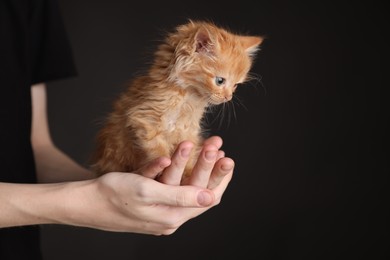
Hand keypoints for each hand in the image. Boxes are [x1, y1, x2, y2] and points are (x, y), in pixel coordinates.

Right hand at [64, 136, 232, 234]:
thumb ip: (180, 196)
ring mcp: (159, 213)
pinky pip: (169, 188)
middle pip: (198, 192)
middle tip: (218, 147)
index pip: (207, 199)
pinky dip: (177, 172)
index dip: (219, 178)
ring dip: (195, 167)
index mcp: (172, 217)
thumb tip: (210, 198)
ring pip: (185, 188)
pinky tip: (176, 159)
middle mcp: (169, 218)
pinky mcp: (150, 205)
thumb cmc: (113, 195)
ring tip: (205, 149)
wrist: (85, 203)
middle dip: (210, 168)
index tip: (227, 158)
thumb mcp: (148, 192)